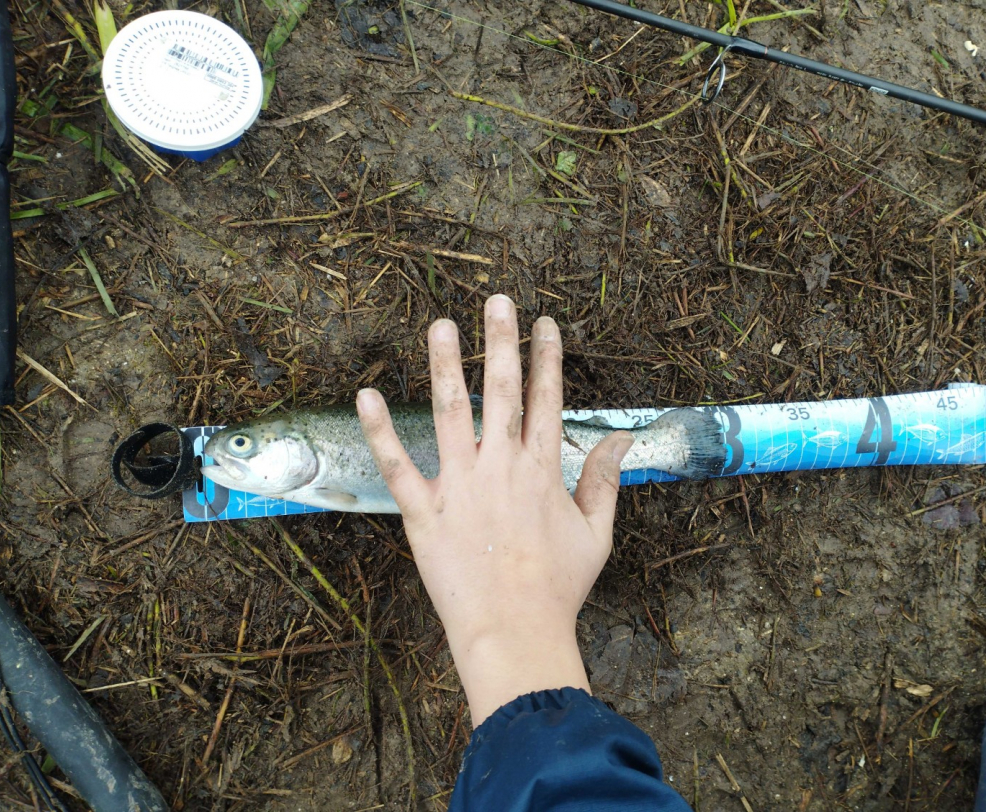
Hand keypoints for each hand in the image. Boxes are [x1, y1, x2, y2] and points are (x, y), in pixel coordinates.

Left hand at [356, 295, 632, 725]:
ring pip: (451, 413)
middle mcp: (502, 467)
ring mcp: (461, 486)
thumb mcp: (596, 534)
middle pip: (504, 392)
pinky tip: (366, 395)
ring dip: (447, 365)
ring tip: (442, 324)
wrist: (515, 633)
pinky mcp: (424, 512)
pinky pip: (398, 466)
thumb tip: (619, 441)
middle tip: (498, 300)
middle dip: (503, 342)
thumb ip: (604, 482)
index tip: (545, 324)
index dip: (548, 359)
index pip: (548, 401)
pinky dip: (379, 432)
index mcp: (543, 471)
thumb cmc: (557, 588)